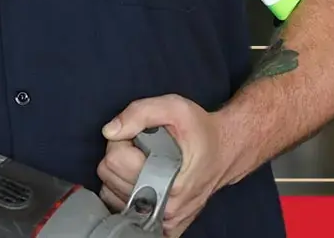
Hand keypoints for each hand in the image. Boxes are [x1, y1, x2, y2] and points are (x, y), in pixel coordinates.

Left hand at [96, 95, 236, 237]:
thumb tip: (110, 131)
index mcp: (170, 179)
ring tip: (144, 162)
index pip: (114, 160)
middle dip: (122, 156)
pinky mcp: (163, 227)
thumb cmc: (200, 131)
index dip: (122, 140)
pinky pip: (121, 210)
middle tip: (143, 148)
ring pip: (111, 194)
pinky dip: (124, 193)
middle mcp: (167, 206)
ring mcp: (164, 220)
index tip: (139, 136)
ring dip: (122, 174)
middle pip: (110, 176)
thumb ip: (139, 113)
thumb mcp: (174, 108)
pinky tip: (141, 181)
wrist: (224, 152)